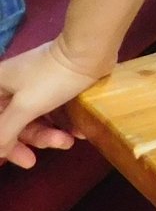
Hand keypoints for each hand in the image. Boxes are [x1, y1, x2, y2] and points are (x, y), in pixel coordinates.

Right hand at [0, 39, 107, 169]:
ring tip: (69, 141)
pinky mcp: (57, 87)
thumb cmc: (52, 77)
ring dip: (50, 135)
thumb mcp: (24, 107)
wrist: (91, 49)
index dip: (3, 144)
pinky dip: (63, 123)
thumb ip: (4, 132)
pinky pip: (54, 111)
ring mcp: (35, 87)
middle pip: (13, 123)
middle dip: (30, 141)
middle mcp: (12, 87)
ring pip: (36, 119)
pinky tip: (78, 132)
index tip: (18, 160)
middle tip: (35, 161)